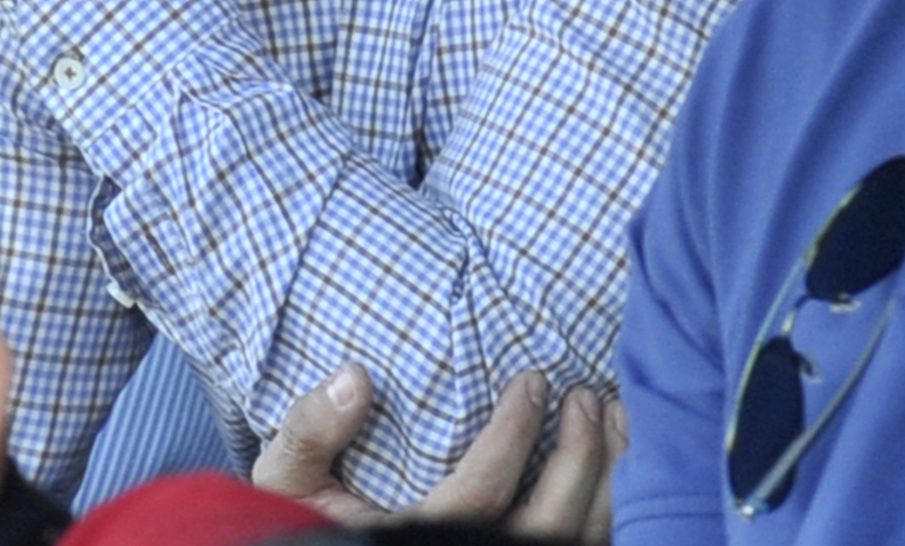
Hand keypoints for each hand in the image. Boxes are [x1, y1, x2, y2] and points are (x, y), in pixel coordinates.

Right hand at [252, 367, 620, 536]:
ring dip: (609, 480)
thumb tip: (355, 376)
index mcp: (412, 545)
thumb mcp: (286, 483)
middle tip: (586, 396)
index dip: (515, 434)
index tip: (533, 381)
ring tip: (616, 418)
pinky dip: (613, 511)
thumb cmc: (304, 524)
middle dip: (580, 455)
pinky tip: (618, 466)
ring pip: (578, 543)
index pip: (482, 495)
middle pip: (549, 525)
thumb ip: (309, 431)